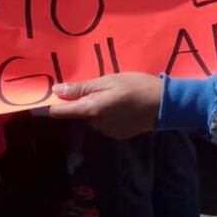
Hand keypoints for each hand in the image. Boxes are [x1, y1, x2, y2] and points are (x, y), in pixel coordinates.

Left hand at [48, 72, 162, 138]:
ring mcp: (108, 132)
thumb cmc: (135, 86)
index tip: (51, 97)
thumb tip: (56, 90)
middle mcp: (96, 124)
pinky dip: (109, 115)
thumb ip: (81, 88)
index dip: (53, 105)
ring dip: (97, 109)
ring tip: (114, 95)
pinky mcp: (119, 135)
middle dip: (84, 102)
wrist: (164, 104)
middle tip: (100, 87)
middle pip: (78, 114)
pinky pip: (106, 124)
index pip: (60, 112)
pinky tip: (123, 106)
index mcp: (90, 110)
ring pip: (93, 118)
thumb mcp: (108, 80)